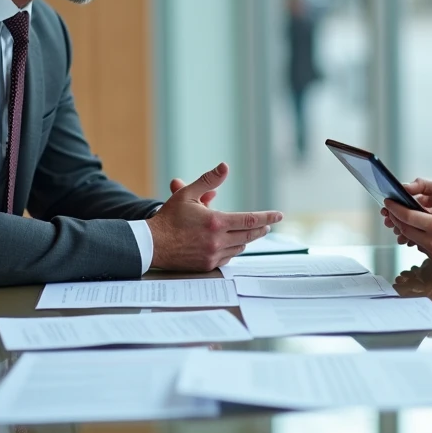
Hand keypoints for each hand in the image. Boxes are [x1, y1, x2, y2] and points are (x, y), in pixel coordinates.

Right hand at [148, 163, 282, 271]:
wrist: (152, 244)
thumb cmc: (169, 218)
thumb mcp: (188, 194)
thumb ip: (209, 181)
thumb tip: (225, 167)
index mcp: (216, 222)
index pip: (250, 220)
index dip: (267, 217)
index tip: (279, 215)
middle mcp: (217, 241)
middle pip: (249, 235)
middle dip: (260, 229)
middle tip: (267, 225)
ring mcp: (213, 255)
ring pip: (240, 247)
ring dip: (246, 239)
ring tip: (249, 233)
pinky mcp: (207, 265)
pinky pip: (228, 257)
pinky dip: (233, 249)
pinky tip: (233, 244)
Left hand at [383, 198, 431, 266]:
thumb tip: (420, 208)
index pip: (409, 217)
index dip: (395, 209)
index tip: (388, 202)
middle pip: (406, 230)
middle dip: (396, 218)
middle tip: (392, 209)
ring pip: (412, 240)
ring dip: (406, 229)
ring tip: (402, 218)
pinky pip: (422, 247)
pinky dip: (417, 238)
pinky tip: (418, 230)